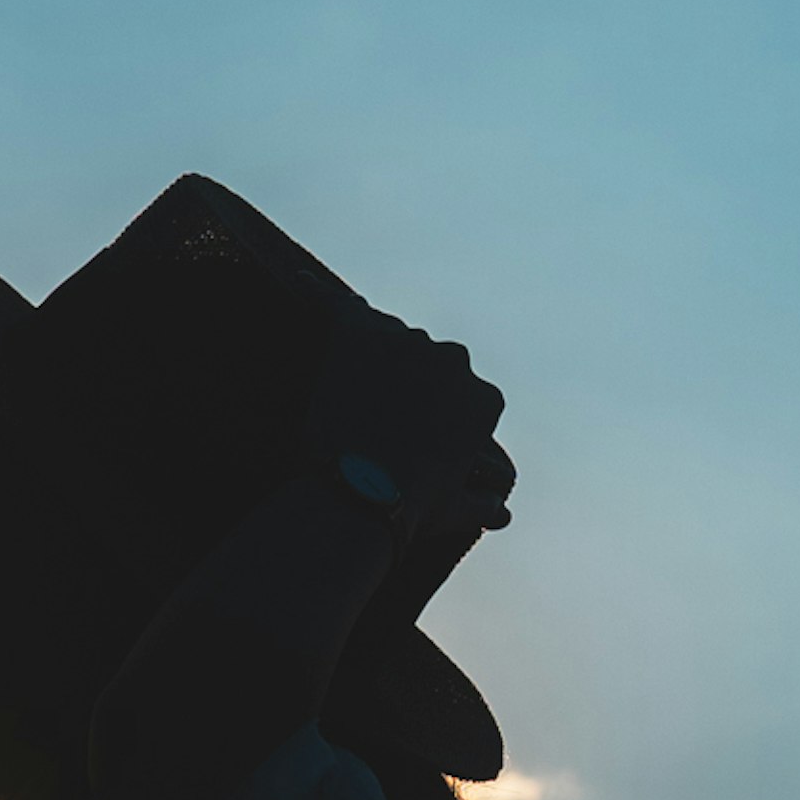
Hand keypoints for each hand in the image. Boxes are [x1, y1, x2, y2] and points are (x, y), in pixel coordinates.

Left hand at [310, 310, 513, 536]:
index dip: (437, 413)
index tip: (417, 432)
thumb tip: (501, 515)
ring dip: (377, 354)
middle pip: (430, 360)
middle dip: (412, 381)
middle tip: (379, 414)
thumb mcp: (454, 510)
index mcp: (484, 398)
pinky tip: (298, 283)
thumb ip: (481, 504)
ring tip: (349, 387)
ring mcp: (407, 342)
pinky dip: (317, 295)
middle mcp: (453, 360)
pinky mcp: (360, 334)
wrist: (359, 496)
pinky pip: (337, 306)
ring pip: (390, 336)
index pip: (464, 392)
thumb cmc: (410, 508)